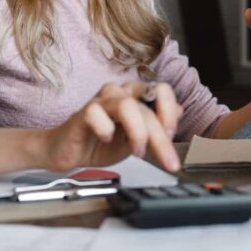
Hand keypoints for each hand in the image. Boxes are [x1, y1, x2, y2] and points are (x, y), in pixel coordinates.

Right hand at [43, 81, 182, 173]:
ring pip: (127, 105)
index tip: (171, 135)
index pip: (161, 89)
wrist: (69, 153)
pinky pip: (97, 114)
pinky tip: (106, 140)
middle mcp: (119, 93)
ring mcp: (100, 101)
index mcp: (134, 96)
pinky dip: (106, 130)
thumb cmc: (100, 143)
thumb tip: (181, 111)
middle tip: (167, 160)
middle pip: (147, 107)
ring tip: (137, 151)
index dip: (170, 111)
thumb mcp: (138, 139)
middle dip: (161, 138)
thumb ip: (157, 125)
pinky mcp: (82, 113)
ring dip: (138, 132)